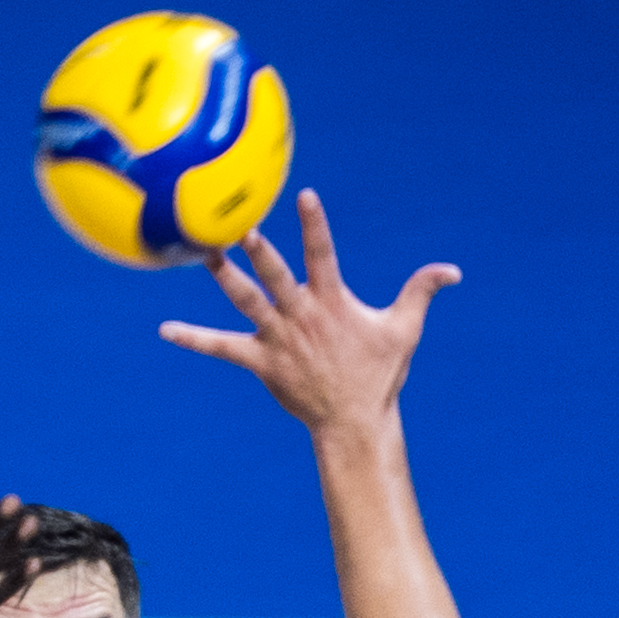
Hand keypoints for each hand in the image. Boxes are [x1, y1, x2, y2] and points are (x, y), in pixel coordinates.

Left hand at [160, 189, 459, 434]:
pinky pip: (221, 348)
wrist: (352, 423)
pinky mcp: (260, 362)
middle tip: (240, 227)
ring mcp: (278, 339)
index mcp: (333, 302)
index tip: (304, 195)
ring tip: (202, 253)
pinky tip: (165, 329)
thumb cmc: (378, 375)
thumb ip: (422, 291)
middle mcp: (302, 317)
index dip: (315, 225)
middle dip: (260, 253)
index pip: (324, 255)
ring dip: (224, 278)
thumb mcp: (404, 330)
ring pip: (246, 303)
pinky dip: (193, 338)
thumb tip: (453, 270)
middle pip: (277, 278)